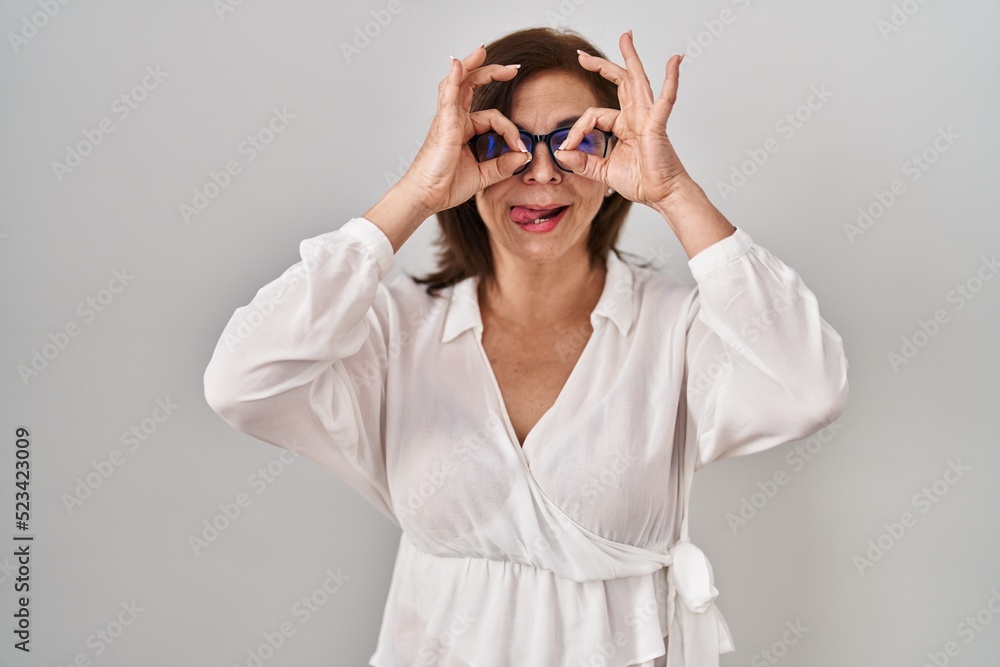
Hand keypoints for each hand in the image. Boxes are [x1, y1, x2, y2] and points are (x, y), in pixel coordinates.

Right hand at [397, 45, 531, 214]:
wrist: (427, 196)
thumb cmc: (445, 185)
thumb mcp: (483, 175)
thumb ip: (503, 165)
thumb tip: (522, 155)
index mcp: (463, 130)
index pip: (493, 117)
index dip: (511, 130)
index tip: (521, 149)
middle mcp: (454, 120)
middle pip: (471, 86)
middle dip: (491, 73)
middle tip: (513, 68)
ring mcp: (447, 119)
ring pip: (459, 83)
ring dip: (471, 65)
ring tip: (482, 50)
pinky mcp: (443, 123)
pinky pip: (448, 94)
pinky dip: (453, 77)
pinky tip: (457, 64)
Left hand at [553, 30, 690, 209]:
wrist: (662, 195)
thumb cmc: (641, 182)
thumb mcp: (603, 172)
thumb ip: (583, 162)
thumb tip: (560, 152)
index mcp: (624, 126)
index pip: (593, 115)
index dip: (577, 129)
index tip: (566, 146)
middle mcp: (636, 117)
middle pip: (618, 83)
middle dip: (601, 66)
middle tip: (582, 55)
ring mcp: (648, 118)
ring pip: (636, 81)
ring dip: (631, 58)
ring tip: (626, 37)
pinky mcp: (657, 125)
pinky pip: (666, 99)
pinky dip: (671, 79)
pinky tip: (674, 61)